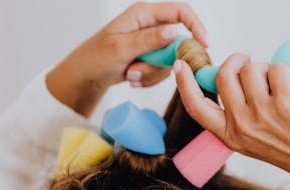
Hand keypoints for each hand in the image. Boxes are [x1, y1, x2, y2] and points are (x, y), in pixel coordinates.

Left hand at [47, 2, 206, 115]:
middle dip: (163, 62)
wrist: (85, 77)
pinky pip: (162, 71)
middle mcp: (150, 25)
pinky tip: (131, 78)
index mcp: (143, 13)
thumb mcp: (121, 48)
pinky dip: (148, 79)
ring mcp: (151, 43)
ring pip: (170, 60)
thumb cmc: (96, 57)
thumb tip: (175, 31)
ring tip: (130, 74)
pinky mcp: (150, 58)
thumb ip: (149, 40)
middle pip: (178, 41)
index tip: (204, 44)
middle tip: (139, 70)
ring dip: (151, 73)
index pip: (180, 11)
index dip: (196, 25)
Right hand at [174, 55, 289, 189]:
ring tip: (282, 89)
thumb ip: (239, 115)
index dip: (184, 84)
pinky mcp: (285, 100)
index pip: (197, 108)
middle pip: (224, 75)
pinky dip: (288, 73)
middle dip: (238, 62)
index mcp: (230, 136)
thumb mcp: (255, 140)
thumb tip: (233, 78)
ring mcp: (262, 112)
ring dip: (267, 70)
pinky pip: (277, 68)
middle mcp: (241, 124)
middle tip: (251, 65)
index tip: (179, 66)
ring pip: (251, 68)